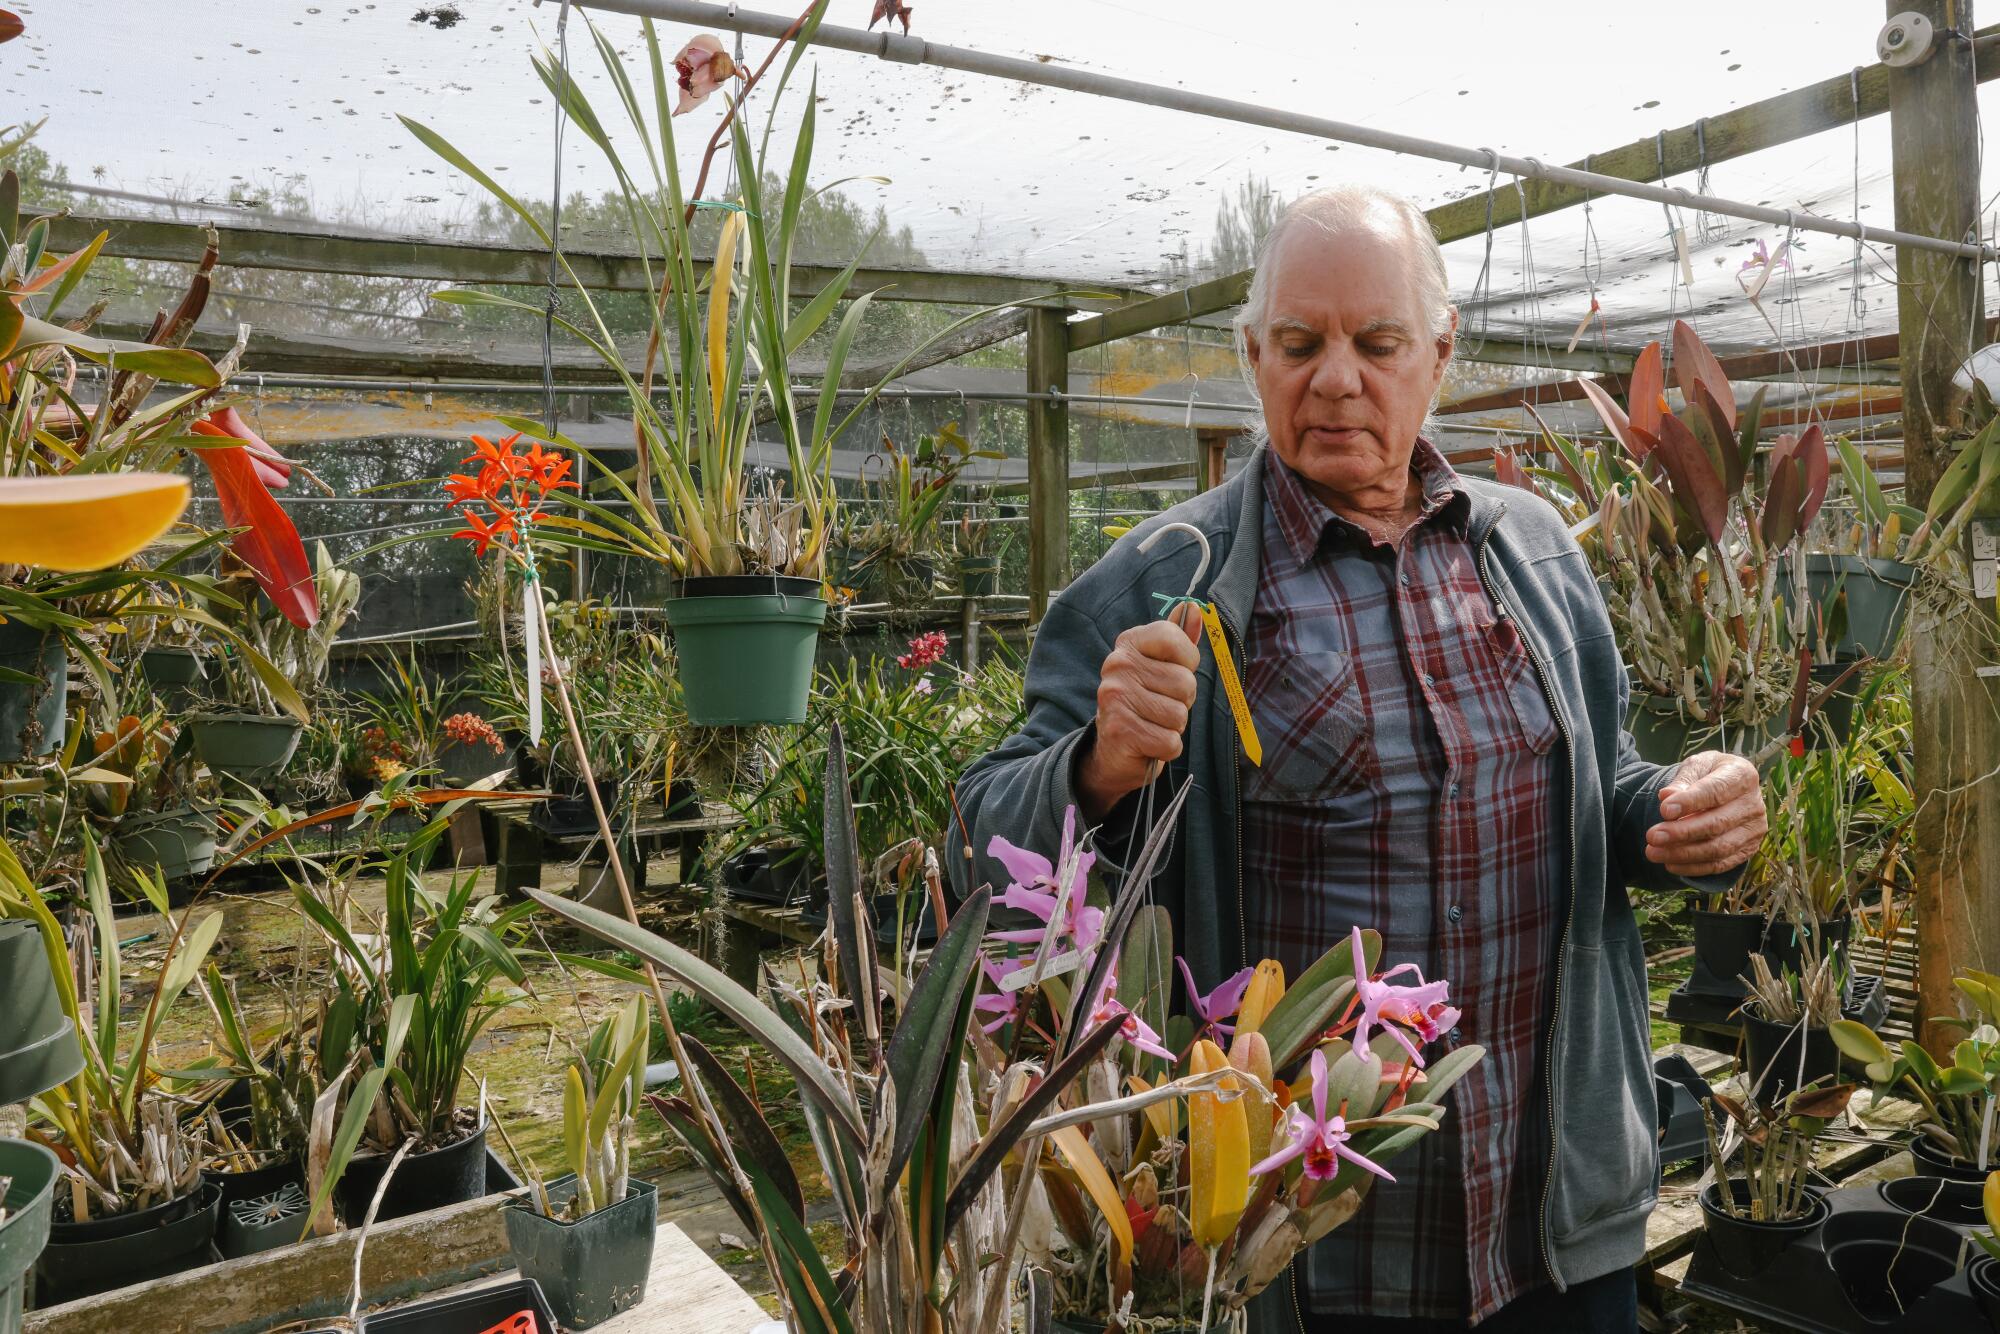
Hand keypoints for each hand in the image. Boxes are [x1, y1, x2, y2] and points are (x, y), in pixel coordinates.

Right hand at [1076, 604, 1202, 819]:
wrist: (1112, 750)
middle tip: (1160, 706)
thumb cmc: (1144, 702)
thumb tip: (1195, 608)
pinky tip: (1149, 743)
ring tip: (1153, 723)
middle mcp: (1117, 665)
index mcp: (1128, 643)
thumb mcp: (1161, 666)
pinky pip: (1170, 741)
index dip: (1187, 660)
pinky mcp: (1120, 731)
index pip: (1174, 638)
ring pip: (1179, 714)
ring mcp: (1116, 698)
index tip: (1174, 672)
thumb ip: (1179, 639)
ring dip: (1174, 726)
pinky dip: (1167, 748)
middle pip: (1184, 682)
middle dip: (1182, 701)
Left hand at [1645, 750, 1765, 876]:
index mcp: (1742, 775)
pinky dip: (1694, 867)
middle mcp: (1754, 804)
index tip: (1664, 810)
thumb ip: (1683, 780)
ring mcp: (1754, 829)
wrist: (1726, 788)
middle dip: (1682, 832)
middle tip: (1652, 836)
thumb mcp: (1696, 767)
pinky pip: (1720, 864)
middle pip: (1717, 824)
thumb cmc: (1707, 774)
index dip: (1690, 802)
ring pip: (1718, 848)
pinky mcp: (1748, 849)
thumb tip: (1666, 796)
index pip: (1716, 791)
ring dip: (1683, 854)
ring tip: (1654, 852)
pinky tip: (1670, 864)